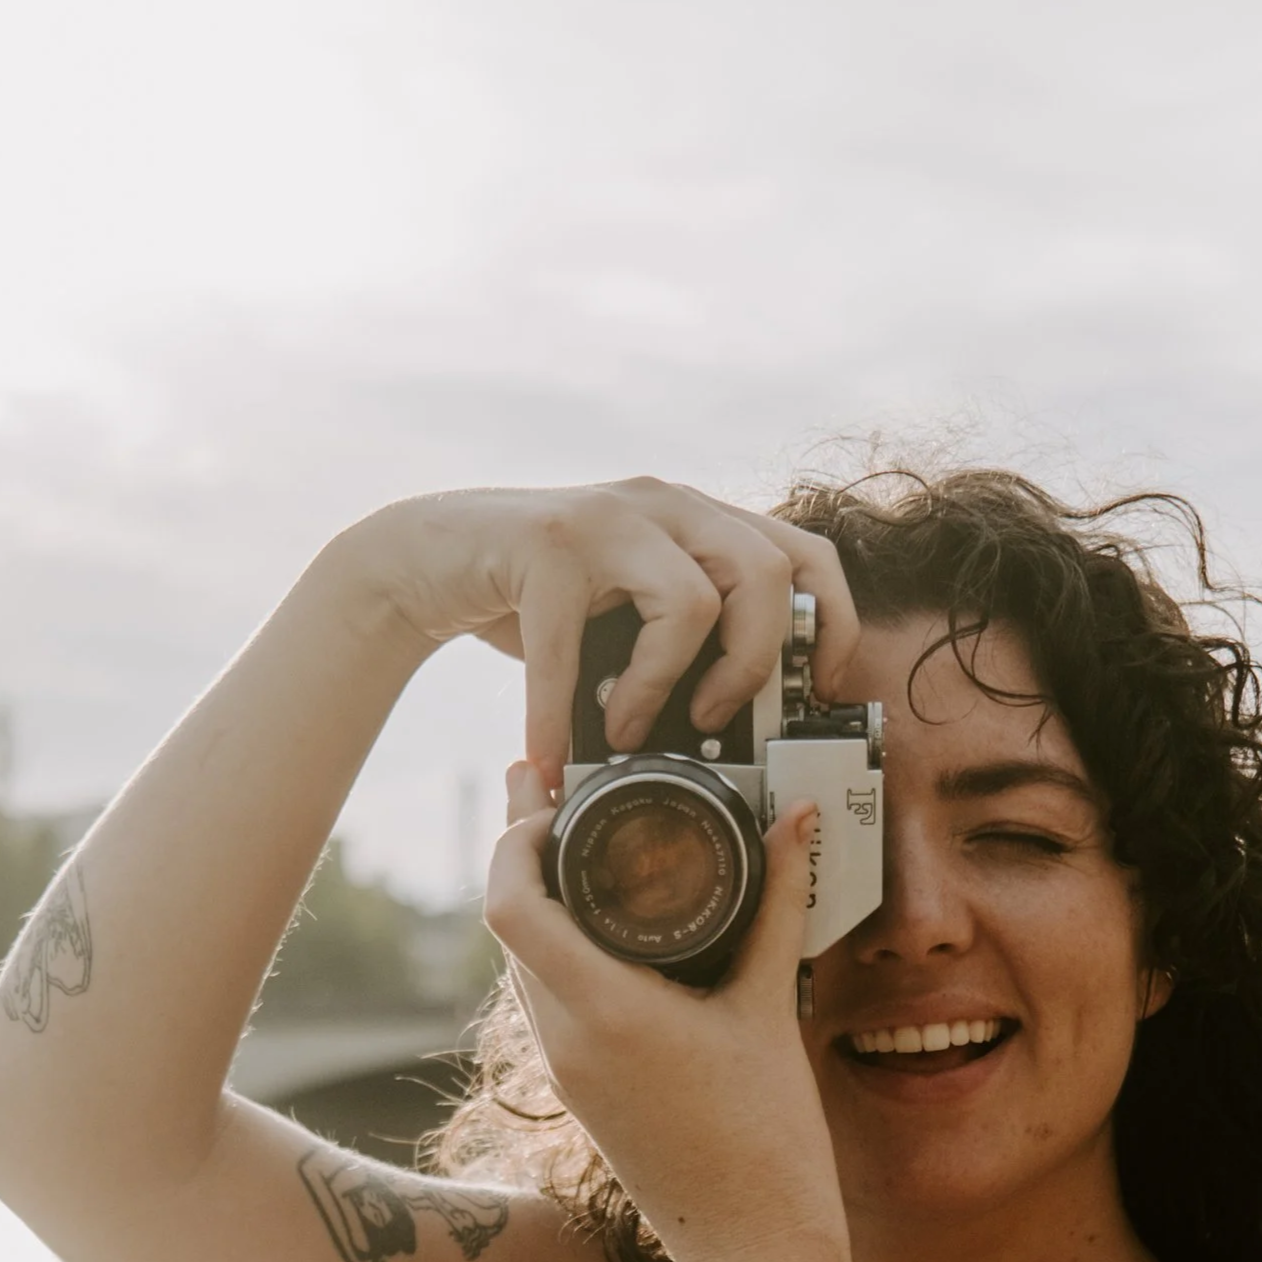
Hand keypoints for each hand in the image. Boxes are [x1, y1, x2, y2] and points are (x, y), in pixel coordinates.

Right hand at [337, 478, 858, 781]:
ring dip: (661, 689)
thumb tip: (745, 733)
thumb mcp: (631, 615)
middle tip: (712, 720)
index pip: (810, 555)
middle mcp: (667, 504)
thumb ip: (689, 644)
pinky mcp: (546, 545)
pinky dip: (559, 716)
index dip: (832, 629)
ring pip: (691, 603)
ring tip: (623, 730)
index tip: (812, 697)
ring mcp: (608, 517)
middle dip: (754, 667)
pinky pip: (575, 647)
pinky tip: (547, 757)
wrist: (429, 559)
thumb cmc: (541, 602)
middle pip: (768, 576)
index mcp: (704, 520)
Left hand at [485, 764, 846, 1261]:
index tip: (549, 794)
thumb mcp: (773, 1008)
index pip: (510, 902)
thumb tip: (796, 821)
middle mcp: (566, 1041)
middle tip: (548, 787)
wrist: (755, 1249)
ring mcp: (567, 1072)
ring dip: (535, 902)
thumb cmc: (769, 1139)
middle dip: (521, 851)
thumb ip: (781, 904)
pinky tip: (597, 928)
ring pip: (522, 967)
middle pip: (507, 925)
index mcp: (603, 1011)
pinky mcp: (582, 1094)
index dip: (513, 837)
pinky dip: (559, 952)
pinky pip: (548, 1004)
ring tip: (568, 842)